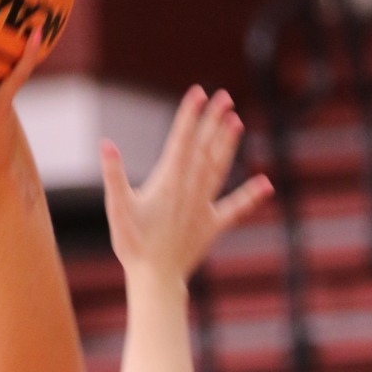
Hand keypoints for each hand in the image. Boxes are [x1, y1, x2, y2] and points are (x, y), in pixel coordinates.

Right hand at [100, 86, 272, 282]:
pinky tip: (265, 183)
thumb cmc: (133, 244)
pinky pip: (235, 208)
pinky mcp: (212, 225)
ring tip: (237, 121)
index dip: (190, 116)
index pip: (181, 141)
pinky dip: (250, 195)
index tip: (199, 92)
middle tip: (224, 97)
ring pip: (219, 169)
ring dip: (228, 145)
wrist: (156, 278)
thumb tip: (106, 144)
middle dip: (214, 121)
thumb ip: (113, 174)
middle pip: (204, 149)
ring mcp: (204, 207)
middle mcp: (191, 190)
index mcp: (168, 182)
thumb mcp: (117, 207)